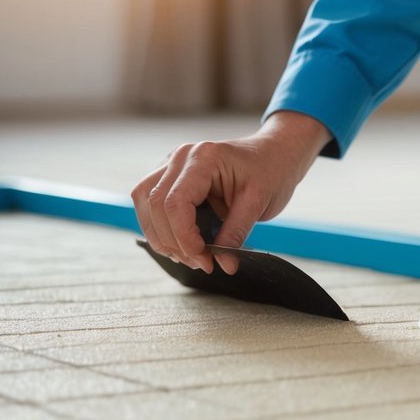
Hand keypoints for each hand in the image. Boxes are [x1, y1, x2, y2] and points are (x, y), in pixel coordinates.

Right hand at [131, 111, 331, 273]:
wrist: (274, 153)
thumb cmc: (271, 172)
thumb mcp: (258, 204)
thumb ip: (236, 235)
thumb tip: (223, 266)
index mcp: (204, 158)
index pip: (175, 203)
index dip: (184, 238)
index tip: (205, 260)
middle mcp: (181, 156)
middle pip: (155, 205)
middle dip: (172, 241)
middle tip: (200, 263)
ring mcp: (172, 162)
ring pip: (145, 201)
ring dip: (160, 235)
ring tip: (188, 256)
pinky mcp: (171, 173)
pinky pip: (150, 199)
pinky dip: (159, 225)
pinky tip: (179, 242)